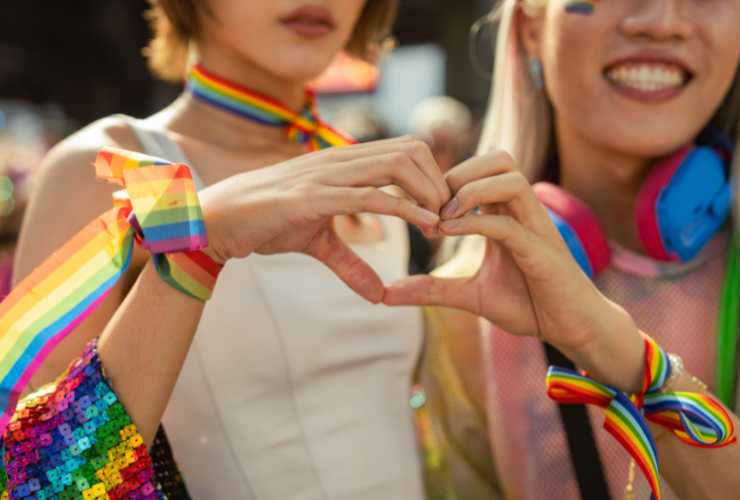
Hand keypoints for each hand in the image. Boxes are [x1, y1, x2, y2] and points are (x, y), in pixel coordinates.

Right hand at [199, 136, 449, 303]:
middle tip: (449, 217)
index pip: (403, 149)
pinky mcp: (312, 197)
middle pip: (410, 150)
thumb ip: (350, 263)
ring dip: (428, 193)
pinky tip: (425, 223)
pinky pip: (369, 196)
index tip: (442, 208)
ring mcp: (325, 175)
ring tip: (440, 223)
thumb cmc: (264, 222)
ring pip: (396, 165)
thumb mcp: (317, 243)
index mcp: (341, 163)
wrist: (216, 220)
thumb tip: (379, 295)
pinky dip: (404, 208)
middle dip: (439, 181)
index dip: (431, 174)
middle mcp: (338, 160)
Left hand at [383, 151, 631, 353]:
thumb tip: (387, 293)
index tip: (417, 205)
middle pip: (499, 159)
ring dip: (470, 191)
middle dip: (460, 172)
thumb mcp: (469, 296)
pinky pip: (510, 223)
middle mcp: (524, 212)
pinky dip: (477, 223)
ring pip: (510, 178)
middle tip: (430, 203)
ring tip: (442, 217)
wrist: (572, 329)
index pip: (480, 172)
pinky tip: (450, 233)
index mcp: (507, 214)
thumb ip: (432, 289)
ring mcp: (536, 228)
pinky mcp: (543, 251)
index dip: (445, 180)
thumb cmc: (529, 305)